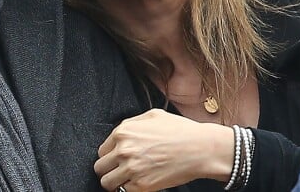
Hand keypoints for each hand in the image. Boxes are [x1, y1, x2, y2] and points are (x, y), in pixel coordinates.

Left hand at [94, 109, 234, 190]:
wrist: (199, 148)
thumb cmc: (178, 130)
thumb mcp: (151, 116)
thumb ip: (132, 124)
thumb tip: (122, 132)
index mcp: (123, 132)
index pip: (102, 150)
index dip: (109, 155)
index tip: (116, 159)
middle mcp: (123, 150)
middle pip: (100, 167)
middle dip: (108, 169)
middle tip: (118, 171)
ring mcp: (132, 169)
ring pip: (107, 183)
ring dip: (114, 182)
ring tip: (125, 180)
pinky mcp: (142, 186)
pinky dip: (129, 190)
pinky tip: (138, 184)